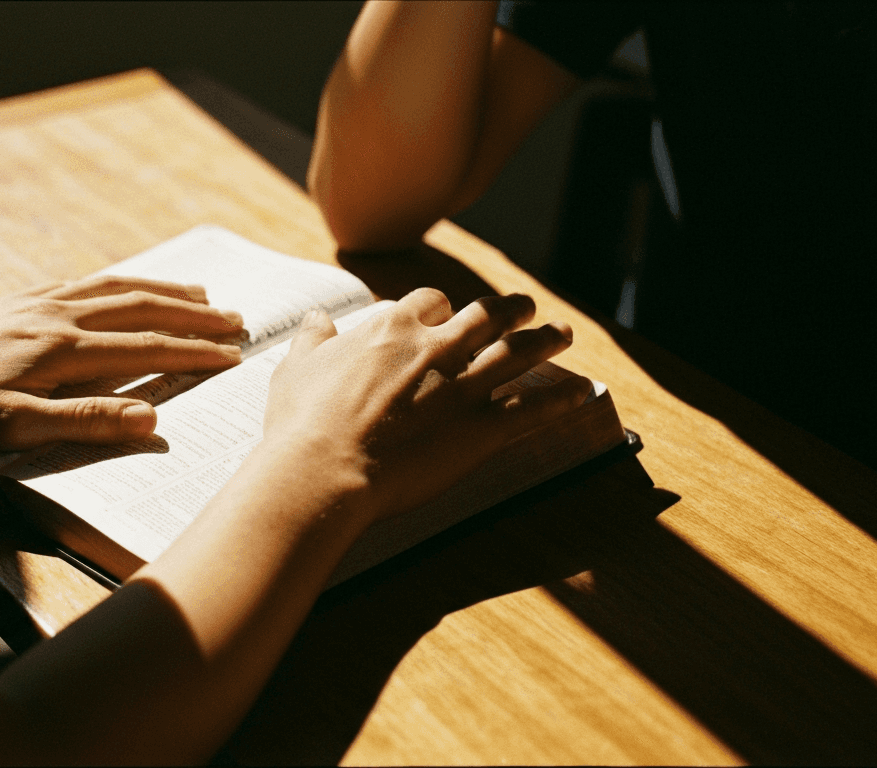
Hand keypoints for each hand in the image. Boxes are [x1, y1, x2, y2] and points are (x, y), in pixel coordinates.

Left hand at [0, 276, 243, 450]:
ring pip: (114, 288)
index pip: (145, 347)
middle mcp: (55, 317)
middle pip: (140, 307)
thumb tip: (151, 418)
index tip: (235, 355)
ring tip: (199, 293)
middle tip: (237, 319)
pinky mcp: (15, 303)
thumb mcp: (12, 430)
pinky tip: (122, 285)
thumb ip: (85, 421)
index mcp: (62, 351)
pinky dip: (118, 281)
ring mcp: (35, 304)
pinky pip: (82, 283)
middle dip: (193, 313)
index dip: (193, 351)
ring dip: (162, 289)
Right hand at [262, 288, 590, 523]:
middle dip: (509, 311)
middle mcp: (435, 348)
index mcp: (392, 329)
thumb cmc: (302, 423)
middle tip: (525, 307)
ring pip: (516, 354)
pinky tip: (580, 391)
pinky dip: (559, 399)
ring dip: (544, 340)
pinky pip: (531, 409)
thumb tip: (315, 318)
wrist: (322, 469)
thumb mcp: (296, 368)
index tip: (447, 312)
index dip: (442, 307)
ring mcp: (462, 387)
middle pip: (485, 317)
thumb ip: (312, 340)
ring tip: (563, 331)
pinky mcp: (480, 429)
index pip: (429, 302)